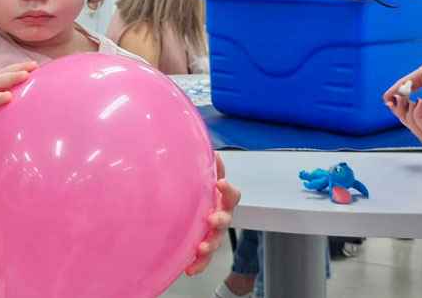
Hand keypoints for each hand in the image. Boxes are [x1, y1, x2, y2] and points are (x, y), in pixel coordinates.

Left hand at [185, 153, 240, 275]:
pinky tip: (189, 269)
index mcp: (222, 201)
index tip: (220, 183)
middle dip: (220, 220)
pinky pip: (203, 259)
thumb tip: (213, 152)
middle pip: (226, 220)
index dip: (227, 190)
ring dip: (210, 245)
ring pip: (215, 241)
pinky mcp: (202, 248)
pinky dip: (198, 265)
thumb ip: (211, 168)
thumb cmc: (202, 193)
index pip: (232, 195)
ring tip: (201, 248)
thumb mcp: (205, 179)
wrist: (192, 212)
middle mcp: (220, 217)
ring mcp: (213, 234)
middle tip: (213, 219)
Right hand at [382, 57, 421, 142]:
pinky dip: (419, 118)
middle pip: (418, 130)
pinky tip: (419, 103)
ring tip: (411, 102)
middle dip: (403, 116)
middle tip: (399, 100)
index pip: (416, 120)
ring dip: (410, 119)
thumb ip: (405, 87)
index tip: (392, 100)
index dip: (401, 112)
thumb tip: (387, 98)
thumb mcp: (421, 76)